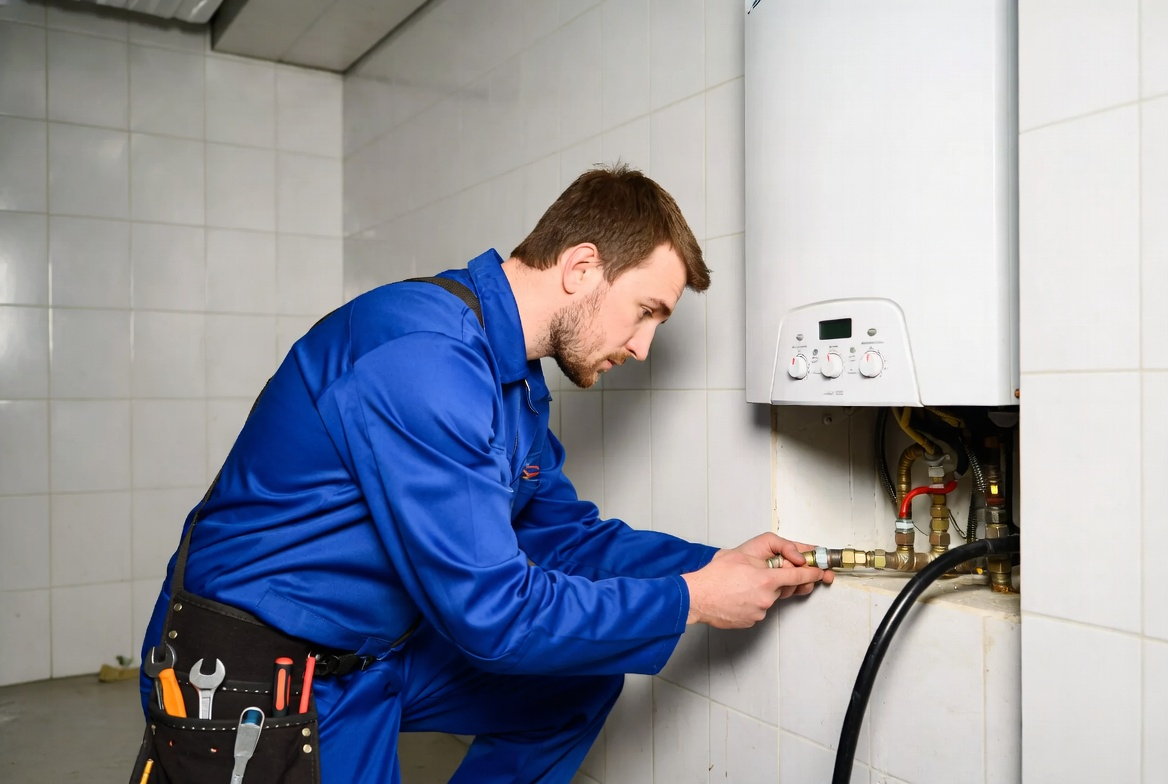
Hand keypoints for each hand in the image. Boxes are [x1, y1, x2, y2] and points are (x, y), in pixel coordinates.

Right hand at [681, 538, 831, 628]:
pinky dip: (751, 602)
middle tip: (756, 574)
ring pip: (769, 599)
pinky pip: (758, 609)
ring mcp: (759, 612)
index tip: (819, 572)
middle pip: (782, 588)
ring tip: (739, 585)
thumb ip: (768, 552)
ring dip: (760, 591)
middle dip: (775, 580)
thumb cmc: (714, 576)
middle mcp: (767, 598)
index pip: (798, 576)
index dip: (811, 573)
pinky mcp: (752, 621)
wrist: (696, 597)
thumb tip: (787, 559)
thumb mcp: (741, 553)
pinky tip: (737, 596)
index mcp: (766, 579)